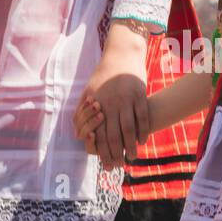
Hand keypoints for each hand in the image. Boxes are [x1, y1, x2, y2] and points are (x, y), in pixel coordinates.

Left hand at [76, 35, 148, 168]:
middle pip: (113, 136)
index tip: (105, 164)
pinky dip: (143, 132)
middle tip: (118, 166)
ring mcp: (126, 100)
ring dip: (131, 147)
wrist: (122, 54)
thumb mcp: (88, 91)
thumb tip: (78, 134)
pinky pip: (142, 118)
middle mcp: (110, 104)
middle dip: (116, 154)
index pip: (98, 134)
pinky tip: (142, 141)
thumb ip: (81, 112)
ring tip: (132, 158)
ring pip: (129, 129)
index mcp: (95, 105)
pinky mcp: (139, 95)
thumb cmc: (103, 75)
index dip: (102, 151)